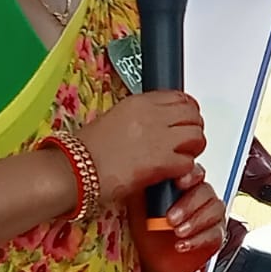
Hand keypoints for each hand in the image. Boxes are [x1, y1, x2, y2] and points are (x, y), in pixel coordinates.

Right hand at [77, 92, 206, 206]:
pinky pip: (189, 162)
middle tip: (187, 141)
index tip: (186, 121)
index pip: (179, 98)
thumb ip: (141, 117)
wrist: (74, 170)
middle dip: (194, 128)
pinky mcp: (160, 163)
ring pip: (196, 136)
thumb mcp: (114, 119)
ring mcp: (158, 139)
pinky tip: (173, 173)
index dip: (188, 111)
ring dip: (193, 148)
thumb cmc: (87, 150)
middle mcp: (152, 116)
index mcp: (139, 102)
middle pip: (193, 114)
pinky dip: (185, 169)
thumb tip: (159, 124)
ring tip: (183, 156)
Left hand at [129, 166, 226, 271]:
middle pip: (205, 191)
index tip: (179, 183)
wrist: (149, 261)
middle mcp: (198, 198)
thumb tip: (145, 170)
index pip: (194, 172)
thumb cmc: (144, 231)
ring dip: (195, 222)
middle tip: (171, 219)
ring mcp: (209, 216)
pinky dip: (198, 240)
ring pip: (215, 210)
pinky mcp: (214, 236)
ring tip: (178, 232)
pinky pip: (215, 233)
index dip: (190, 175)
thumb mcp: (139, 205)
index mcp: (181, 185)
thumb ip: (147, 185)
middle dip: (188, 204)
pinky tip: (182, 245)